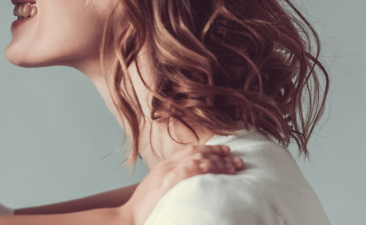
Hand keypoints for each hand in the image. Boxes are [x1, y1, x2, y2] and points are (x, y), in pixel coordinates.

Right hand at [123, 144, 242, 224]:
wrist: (128, 217)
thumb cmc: (145, 208)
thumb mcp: (159, 189)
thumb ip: (174, 182)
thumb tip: (195, 184)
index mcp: (165, 165)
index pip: (190, 150)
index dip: (210, 148)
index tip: (226, 151)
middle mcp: (166, 165)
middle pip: (196, 152)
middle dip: (219, 154)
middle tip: (237, 160)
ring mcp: (166, 172)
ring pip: (197, 159)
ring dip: (217, 161)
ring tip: (234, 167)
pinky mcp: (167, 182)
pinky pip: (188, 169)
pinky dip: (203, 167)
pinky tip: (215, 169)